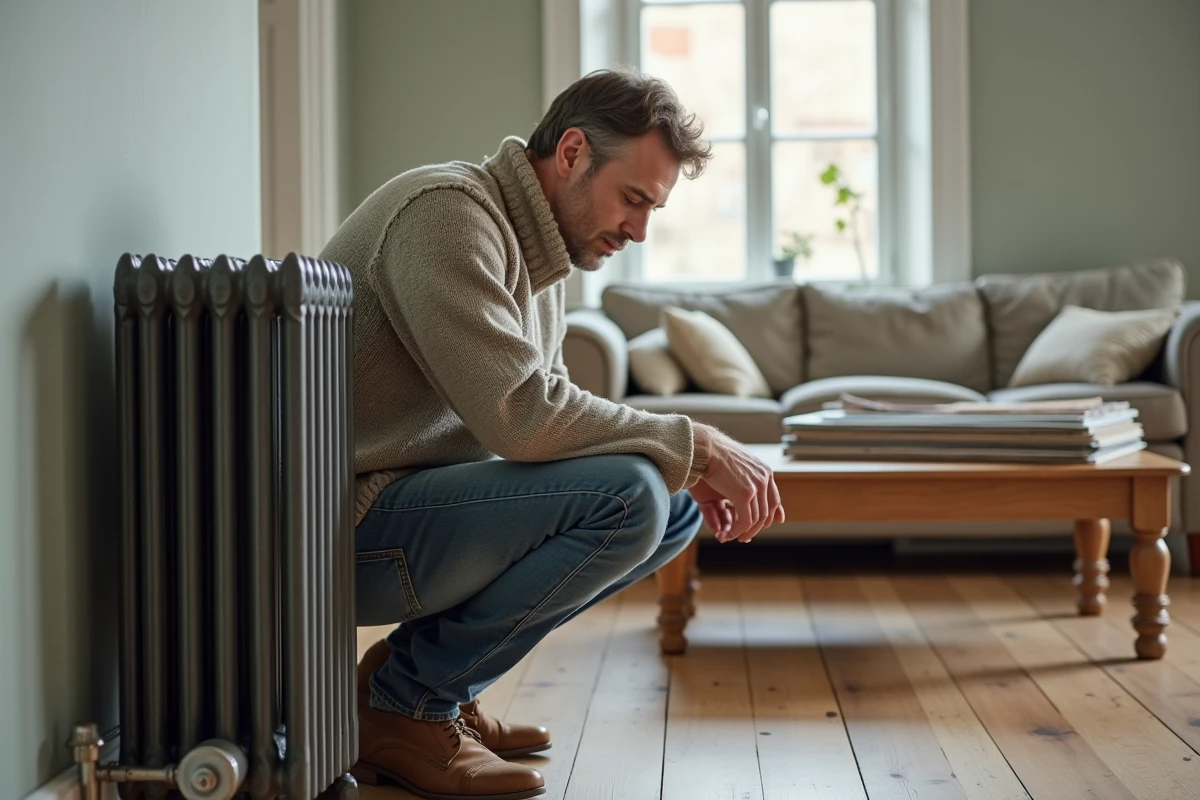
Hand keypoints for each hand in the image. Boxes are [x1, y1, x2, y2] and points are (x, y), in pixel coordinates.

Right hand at [692, 423, 783, 542]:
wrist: (705, 447)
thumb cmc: (714, 455)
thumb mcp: (736, 469)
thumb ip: (746, 481)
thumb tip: (750, 494)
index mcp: (765, 471)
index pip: (774, 499)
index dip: (771, 515)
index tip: (766, 525)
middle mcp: (765, 478)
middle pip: (766, 512)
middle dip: (755, 528)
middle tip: (744, 537)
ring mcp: (757, 485)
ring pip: (756, 519)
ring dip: (744, 532)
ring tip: (733, 537)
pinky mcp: (745, 493)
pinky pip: (745, 520)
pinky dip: (737, 530)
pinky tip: (728, 534)